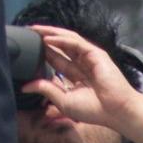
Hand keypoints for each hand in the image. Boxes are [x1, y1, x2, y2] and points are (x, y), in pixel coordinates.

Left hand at [23, 25, 141, 132]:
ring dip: (50, 34)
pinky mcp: (95, 53)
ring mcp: (89, 57)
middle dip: (44, 39)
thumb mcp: (64, 101)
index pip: (56, 60)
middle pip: (60, 46)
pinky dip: (61, 40)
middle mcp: (82, 64)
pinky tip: (47, 39)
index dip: (43, 53)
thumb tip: (25, 86)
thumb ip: (46, 90)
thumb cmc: (95, 110)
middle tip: (27, 34)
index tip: (27, 49)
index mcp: (76, 76)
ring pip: (66, 40)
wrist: (117, 111)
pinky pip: (75, 43)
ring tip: (34, 31)